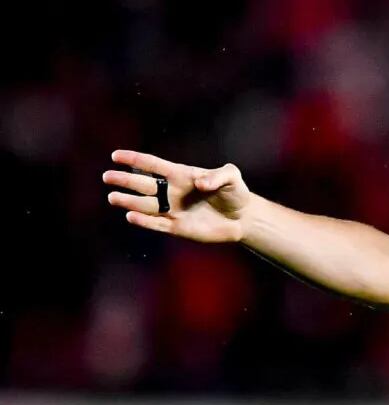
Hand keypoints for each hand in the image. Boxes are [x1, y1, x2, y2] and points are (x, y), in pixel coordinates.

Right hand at [103, 150, 251, 242]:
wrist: (243, 219)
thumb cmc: (236, 193)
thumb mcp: (232, 177)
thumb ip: (217, 176)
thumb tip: (200, 184)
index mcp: (181, 175)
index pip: (153, 165)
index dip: (135, 160)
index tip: (115, 155)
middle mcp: (173, 192)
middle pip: (143, 185)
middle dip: (125, 181)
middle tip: (107, 177)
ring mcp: (174, 210)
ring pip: (145, 205)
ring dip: (129, 201)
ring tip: (112, 197)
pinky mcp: (178, 228)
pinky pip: (157, 224)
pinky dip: (144, 221)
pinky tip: (131, 216)